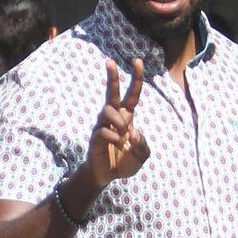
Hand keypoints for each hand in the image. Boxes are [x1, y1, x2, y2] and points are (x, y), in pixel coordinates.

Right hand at [86, 57, 150, 188]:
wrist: (107, 176)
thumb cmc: (124, 162)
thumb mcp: (141, 155)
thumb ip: (143, 145)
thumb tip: (134, 132)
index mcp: (126, 117)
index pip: (132, 95)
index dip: (136, 79)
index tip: (138, 61)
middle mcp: (113, 117)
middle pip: (111, 93)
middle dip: (112, 77)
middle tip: (110, 61)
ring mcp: (102, 126)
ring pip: (108, 110)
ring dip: (119, 122)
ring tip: (124, 136)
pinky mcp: (95, 137)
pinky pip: (104, 131)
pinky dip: (115, 138)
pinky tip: (119, 146)